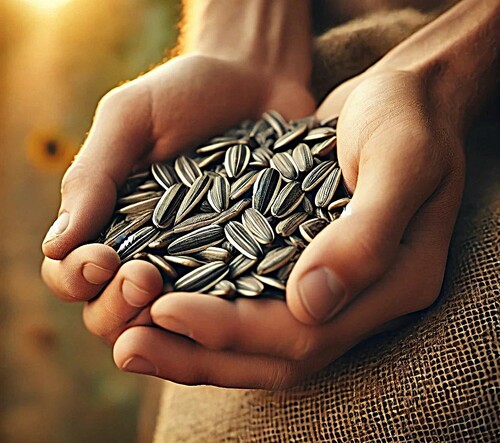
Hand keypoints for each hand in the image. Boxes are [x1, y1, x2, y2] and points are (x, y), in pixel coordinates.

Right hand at [41, 53, 314, 342]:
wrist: (256, 80)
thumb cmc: (186, 93)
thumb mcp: (130, 119)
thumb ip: (93, 176)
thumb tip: (55, 245)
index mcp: (110, 223)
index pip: (71, 273)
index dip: (76, 278)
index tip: (103, 258)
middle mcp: (149, 252)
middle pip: (111, 312)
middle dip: (116, 305)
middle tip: (144, 276)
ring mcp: (199, 262)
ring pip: (164, 321)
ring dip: (159, 321)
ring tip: (173, 294)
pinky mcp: (247, 262)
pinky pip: (227, 302)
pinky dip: (220, 312)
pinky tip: (230, 305)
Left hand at [111, 70, 464, 388]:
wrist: (405, 99)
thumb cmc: (407, 118)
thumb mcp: (401, 160)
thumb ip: (366, 234)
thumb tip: (309, 304)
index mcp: (395, 284)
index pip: (307, 332)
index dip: (235, 329)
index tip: (166, 309)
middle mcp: (362, 300)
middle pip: (278, 354)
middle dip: (202, 355)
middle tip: (129, 347)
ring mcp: (336, 289)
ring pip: (263, 343)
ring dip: (197, 349)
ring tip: (132, 342)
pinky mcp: (307, 268)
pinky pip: (258, 307)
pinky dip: (212, 316)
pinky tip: (164, 307)